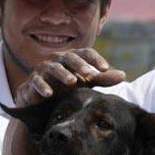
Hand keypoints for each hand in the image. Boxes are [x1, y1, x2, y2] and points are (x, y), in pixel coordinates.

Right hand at [12, 49, 126, 107]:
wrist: (40, 101)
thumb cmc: (65, 89)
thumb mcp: (85, 84)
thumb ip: (102, 79)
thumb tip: (123, 75)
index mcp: (72, 59)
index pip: (85, 53)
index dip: (95, 59)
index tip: (106, 68)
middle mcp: (57, 60)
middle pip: (70, 58)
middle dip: (80, 65)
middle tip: (91, 75)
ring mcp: (43, 69)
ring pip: (53, 68)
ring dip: (63, 74)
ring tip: (73, 82)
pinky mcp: (31, 82)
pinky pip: (36, 81)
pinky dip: (42, 87)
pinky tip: (49, 94)